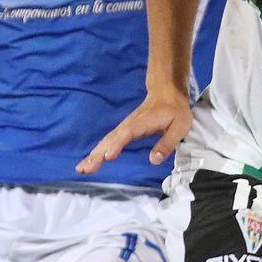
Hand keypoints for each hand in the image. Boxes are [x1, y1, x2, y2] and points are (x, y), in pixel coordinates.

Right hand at [77, 87, 193, 173]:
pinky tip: (89, 162)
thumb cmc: (175, 110)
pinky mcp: (123, 131)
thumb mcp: (180, 126)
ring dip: (93, 154)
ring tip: (81, 169)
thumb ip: (167, 143)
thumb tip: (154, 160)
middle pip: (110, 139)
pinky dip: (97, 151)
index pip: (127, 134)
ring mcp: (124, 127)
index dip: (117, 144)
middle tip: (86, 169)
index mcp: (143, 122)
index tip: (108, 156)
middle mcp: (129, 124)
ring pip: (106, 141)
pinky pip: (108, 141)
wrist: (167, 92)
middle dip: (97, 154)